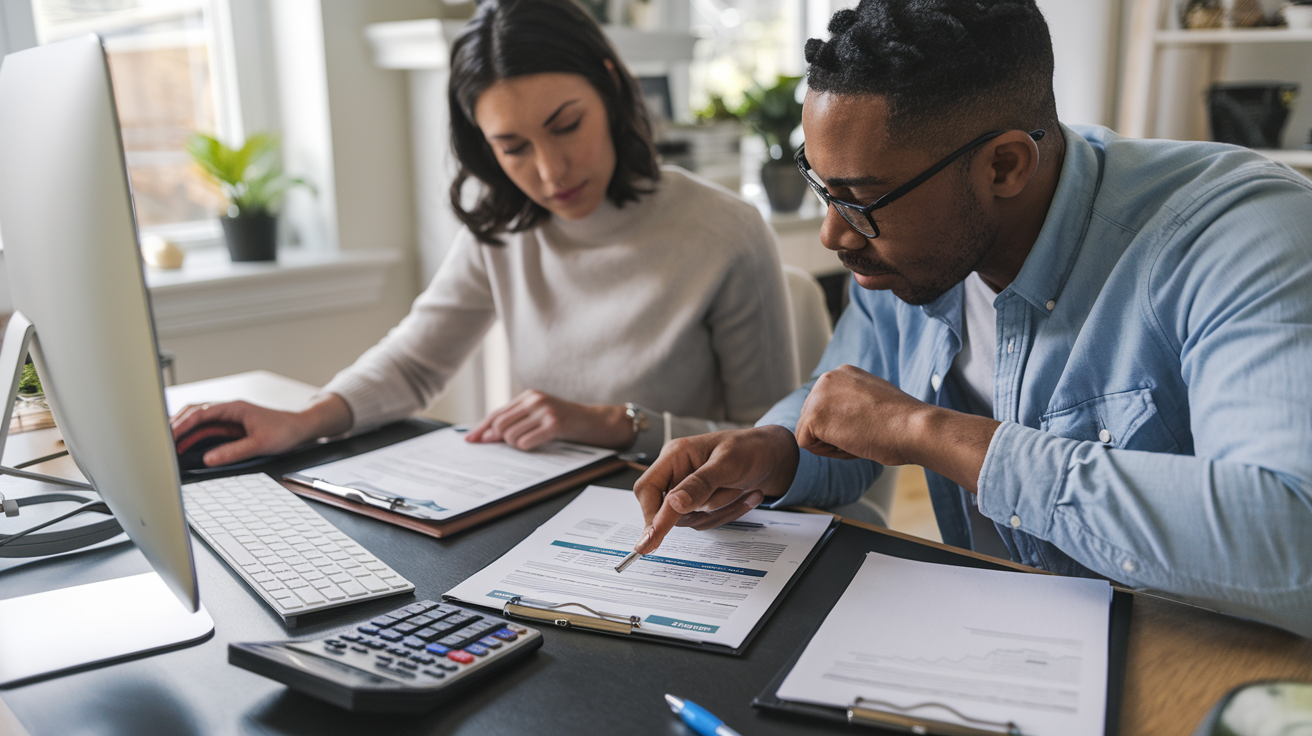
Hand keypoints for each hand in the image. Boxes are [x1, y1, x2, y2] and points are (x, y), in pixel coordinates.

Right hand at [169, 393, 350, 467]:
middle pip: (193, 412)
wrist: (301, 427)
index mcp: (233, 408)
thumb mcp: (259, 444)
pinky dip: (192, 432)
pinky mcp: (231, 423)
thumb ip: (233, 451)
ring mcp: (229, 415)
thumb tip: (209, 459)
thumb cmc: (285, 431)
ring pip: (197, 417)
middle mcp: (228, 409)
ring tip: (166, 442)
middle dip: (174, 424)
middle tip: (158, 440)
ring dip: (182, 428)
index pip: (199, 413)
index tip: (167, 436)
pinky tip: (185, 442)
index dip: (181, 425)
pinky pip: (206, 425)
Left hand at [464, 390, 633, 450]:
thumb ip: (517, 421)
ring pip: (510, 436)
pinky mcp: (554, 424)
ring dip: (517, 445)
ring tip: (534, 441)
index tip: (470, 440)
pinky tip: (539, 443)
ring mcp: (544, 411)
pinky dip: (527, 448)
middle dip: (500, 440)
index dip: (482, 428)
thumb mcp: (540, 416)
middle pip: (499, 425)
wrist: (597, 422)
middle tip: (513, 444)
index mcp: (529, 396)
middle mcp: (535, 400)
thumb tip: (487, 435)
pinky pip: (525, 442)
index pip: (497, 413)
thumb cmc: (567, 422)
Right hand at [631, 426, 798, 554]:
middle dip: (702, 509)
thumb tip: (672, 504)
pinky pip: (706, 521)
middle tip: (731, 492)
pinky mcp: (701, 502)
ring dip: (721, 510)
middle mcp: (677, 473)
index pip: (648, 489)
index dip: (650, 515)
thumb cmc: (750, 449)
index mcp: (675, 456)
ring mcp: (688, 490)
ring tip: (743, 488)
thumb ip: (699, 484)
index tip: (651, 540)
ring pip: (690, 520)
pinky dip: (729, 512)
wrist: (773, 456)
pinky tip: (748, 494)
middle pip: (668, 511)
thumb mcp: (727, 463)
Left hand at [795, 364, 1000, 491]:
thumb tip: (838, 418)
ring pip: (809, 432)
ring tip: (860, 437)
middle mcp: (827, 378)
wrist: (914, 427)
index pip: (826, 407)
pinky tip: (851, 443)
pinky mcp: (814, 416)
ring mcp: (818, 396)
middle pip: (814, 418)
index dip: (844, 425)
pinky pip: (805, 443)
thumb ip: (852, 403)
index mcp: (842, 373)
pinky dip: (827, 452)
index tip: (868, 425)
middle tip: (865, 433)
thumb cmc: (903, 422)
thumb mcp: (873, 402)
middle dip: (835, 434)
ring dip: (832, 444)